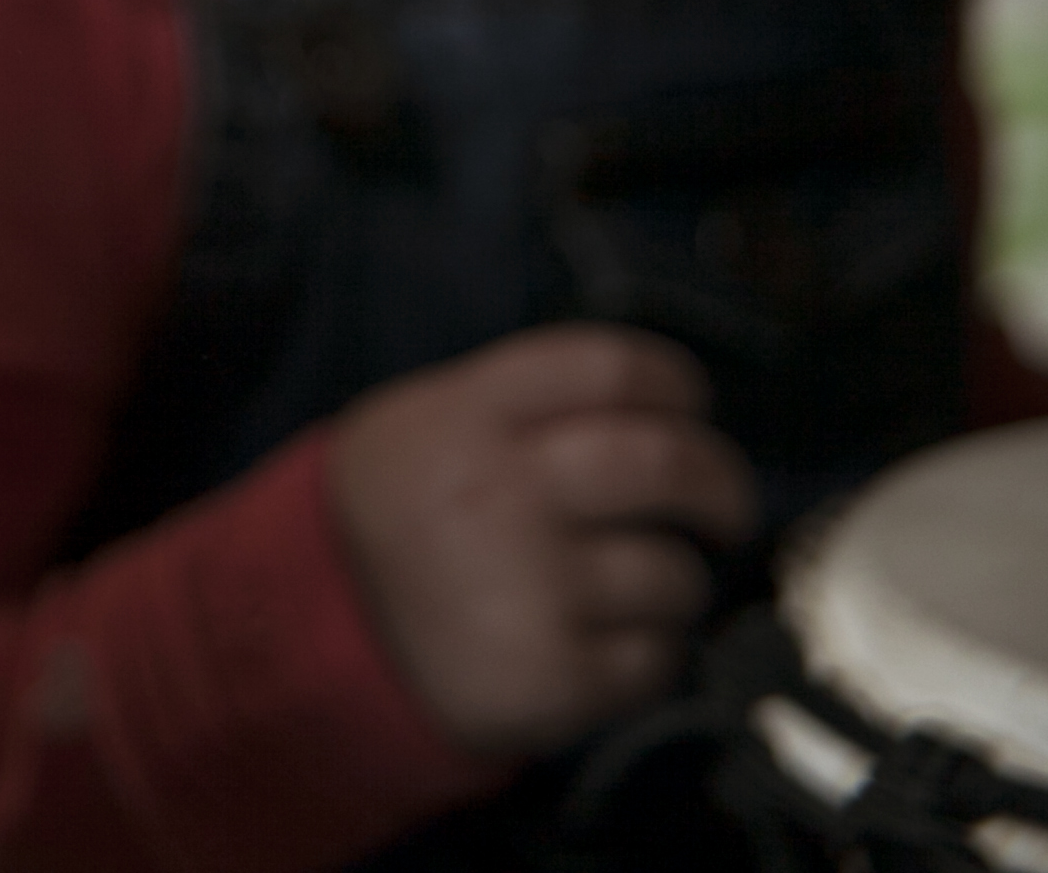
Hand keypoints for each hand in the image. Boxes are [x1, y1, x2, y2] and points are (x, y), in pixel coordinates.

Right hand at [327, 324, 760, 758]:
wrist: (325, 631)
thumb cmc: (406, 515)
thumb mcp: (426, 421)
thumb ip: (526, 403)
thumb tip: (665, 410)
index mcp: (467, 417)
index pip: (609, 369)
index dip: (672, 385)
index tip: (687, 411)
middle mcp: (497, 495)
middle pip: (666, 464)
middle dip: (721, 486)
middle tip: (722, 508)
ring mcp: (526, 590)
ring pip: (674, 575)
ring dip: (674, 583)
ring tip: (632, 589)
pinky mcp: (550, 677)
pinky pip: (659, 660)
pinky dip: (649, 654)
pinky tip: (602, 643)